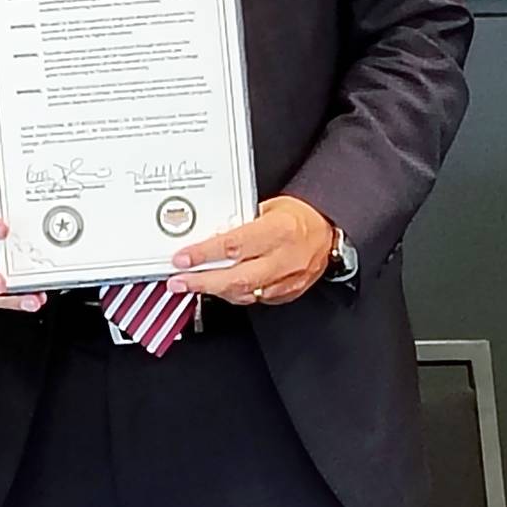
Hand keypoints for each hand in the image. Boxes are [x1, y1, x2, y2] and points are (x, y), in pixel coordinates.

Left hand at [165, 195, 333, 308]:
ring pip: (245, 293)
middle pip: (237, 277)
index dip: (204, 254)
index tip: (182, 258)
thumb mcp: (268, 207)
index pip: (235, 245)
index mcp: (279, 230)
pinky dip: (234, 294)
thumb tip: (207, 232)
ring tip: (191, 285)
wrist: (328, 232)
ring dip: (214, 290)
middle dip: (202, 282)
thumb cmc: (298, 216)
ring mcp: (288, 279)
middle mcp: (285, 258)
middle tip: (178, 281)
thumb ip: (240, 221)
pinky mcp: (288, 293)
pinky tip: (218, 289)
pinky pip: (256, 299)